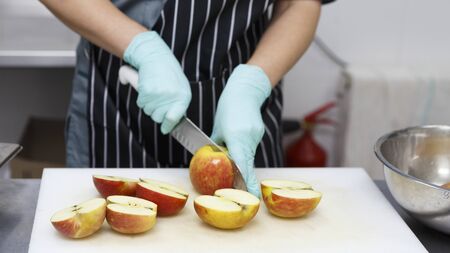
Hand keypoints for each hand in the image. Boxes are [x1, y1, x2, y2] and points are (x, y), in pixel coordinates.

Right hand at [124, 31, 190, 133]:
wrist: (156, 57)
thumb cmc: (170, 74)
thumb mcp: (180, 88)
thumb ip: (177, 106)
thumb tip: (169, 126)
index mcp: (183, 97)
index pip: (174, 118)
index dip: (168, 125)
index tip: (165, 129)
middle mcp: (172, 97)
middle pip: (158, 117)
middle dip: (156, 112)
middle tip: (158, 100)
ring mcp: (159, 94)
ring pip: (148, 111)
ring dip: (148, 104)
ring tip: (154, 91)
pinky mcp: (147, 91)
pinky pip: (141, 103)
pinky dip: (142, 98)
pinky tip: (147, 88)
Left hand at [211, 64, 271, 197]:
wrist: (245, 90)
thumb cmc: (228, 106)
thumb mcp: (218, 127)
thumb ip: (217, 144)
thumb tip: (214, 157)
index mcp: (237, 137)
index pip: (242, 164)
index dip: (246, 181)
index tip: (250, 195)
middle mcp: (248, 138)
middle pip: (246, 163)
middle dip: (244, 178)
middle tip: (240, 191)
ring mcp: (255, 135)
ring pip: (248, 155)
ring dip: (241, 162)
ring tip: (233, 161)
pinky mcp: (258, 132)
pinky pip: (250, 147)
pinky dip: (243, 151)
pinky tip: (236, 144)